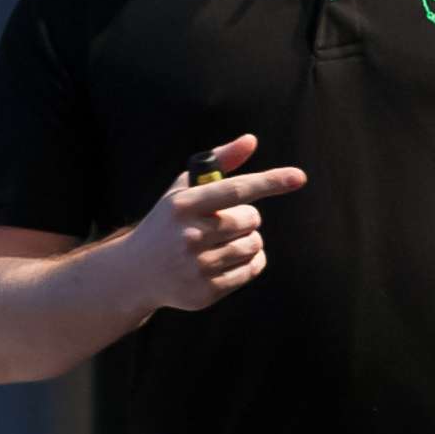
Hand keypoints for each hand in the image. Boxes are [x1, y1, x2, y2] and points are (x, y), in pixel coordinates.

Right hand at [118, 133, 306, 313]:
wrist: (135, 272)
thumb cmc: (167, 222)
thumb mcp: (183, 190)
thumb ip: (218, 163)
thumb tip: (251, 141)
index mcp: (183, 205)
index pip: (236, 189)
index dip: (270, 181)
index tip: (299, 177)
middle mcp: (189, 235)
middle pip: (251, 219)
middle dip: (246, 218)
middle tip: (225, 222)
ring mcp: (197, 266)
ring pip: (254, 245)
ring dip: (249, 240)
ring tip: (227, 241)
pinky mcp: (205, 292)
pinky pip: (250, 270)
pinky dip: (251, 262)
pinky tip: (232, 258)